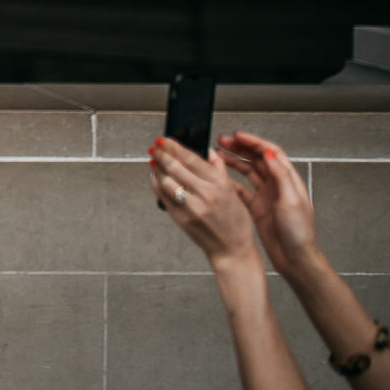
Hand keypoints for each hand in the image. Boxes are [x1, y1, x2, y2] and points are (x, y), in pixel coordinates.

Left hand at [149, 137, 260, 268]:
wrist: (231, 250)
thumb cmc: (235, 223)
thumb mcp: (234, 193)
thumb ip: (219, 170)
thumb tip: (209, 151)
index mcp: (220, 185)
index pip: (191, 159)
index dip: (174, 146)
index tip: (165, 139)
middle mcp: (205, 195)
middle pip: (175, 167)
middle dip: (161, 153)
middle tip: (155, 146)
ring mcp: (191, 207)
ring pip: (165, 180)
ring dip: (156, 168)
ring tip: (154, 160)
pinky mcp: (180, 218)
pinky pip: (162, 196)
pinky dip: (156, 183)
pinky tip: (156, 177)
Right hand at [218, 130, 321, 277]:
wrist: (296, 258)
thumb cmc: (300, 233)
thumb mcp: (291, 200)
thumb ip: (280, 175)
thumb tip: (270, 154)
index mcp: (288, 181)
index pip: (271, 152)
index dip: (253, 141)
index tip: (237, 136)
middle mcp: (277, 186)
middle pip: (257, 159)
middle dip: (239, 148)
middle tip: (221, 141)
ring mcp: (267, 197)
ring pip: (247, 172)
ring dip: (233, 162)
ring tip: (217, 156)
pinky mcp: (258, 208)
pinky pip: (242, 190)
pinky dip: (230, 183)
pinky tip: (220, 180)